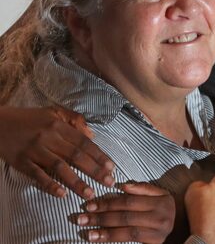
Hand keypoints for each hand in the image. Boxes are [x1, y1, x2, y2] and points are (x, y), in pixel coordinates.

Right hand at [0, 106, 114, 197]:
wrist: (0, 124)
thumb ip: (73, 120)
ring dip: (76, 181)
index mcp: (58, 125)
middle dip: (94, 170)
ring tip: (90, 193)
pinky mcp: (22, 163)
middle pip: (75, 156)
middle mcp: (49, 137)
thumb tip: (92, 134)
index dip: (98, 155)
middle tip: (109, 182)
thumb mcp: (53, 111)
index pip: (83, 142)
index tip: (111, 166)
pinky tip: (62, 194)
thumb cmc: (30, 118)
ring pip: (59, 167)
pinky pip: (38, 176)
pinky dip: (50, 185)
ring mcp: (35, 151)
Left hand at [72, 182, 174, 242]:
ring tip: (88, 233)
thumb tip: (123, 186)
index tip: (89, 205)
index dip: (108, 203)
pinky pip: (132, 242)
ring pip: (128, 233)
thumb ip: (143, 189)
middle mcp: (160, 218)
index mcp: (160, 201)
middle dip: (101, 218)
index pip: (128, 202)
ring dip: (105, 233)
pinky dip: (115, 241)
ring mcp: (158, 234)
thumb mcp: (160, 193)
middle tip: (81, 218)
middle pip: (125, 217)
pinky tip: (101, 240)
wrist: (185, 227)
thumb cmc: (167, 207)